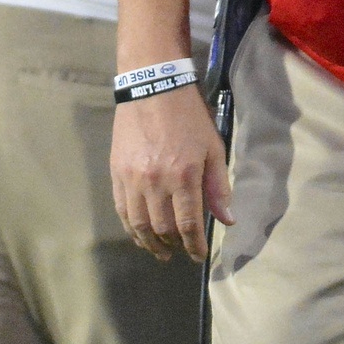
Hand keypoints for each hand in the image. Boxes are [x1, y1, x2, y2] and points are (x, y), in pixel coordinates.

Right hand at [110, 84, 232, 261]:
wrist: (153, 87)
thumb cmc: (189, 117)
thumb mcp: (213, 147)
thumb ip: (218, 186)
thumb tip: (227, 220)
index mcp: (184, 176)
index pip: (188, 224)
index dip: (194, 245)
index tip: (199, 255)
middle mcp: (155, 182)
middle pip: (162, 228)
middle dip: (174, 246)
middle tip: (181, 251)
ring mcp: (132, 179)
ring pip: (139, 224)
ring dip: (150, 243)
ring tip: (161, 251)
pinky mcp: (116, 173)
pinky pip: (122, 210)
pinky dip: (131, 228)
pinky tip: (140, 234)